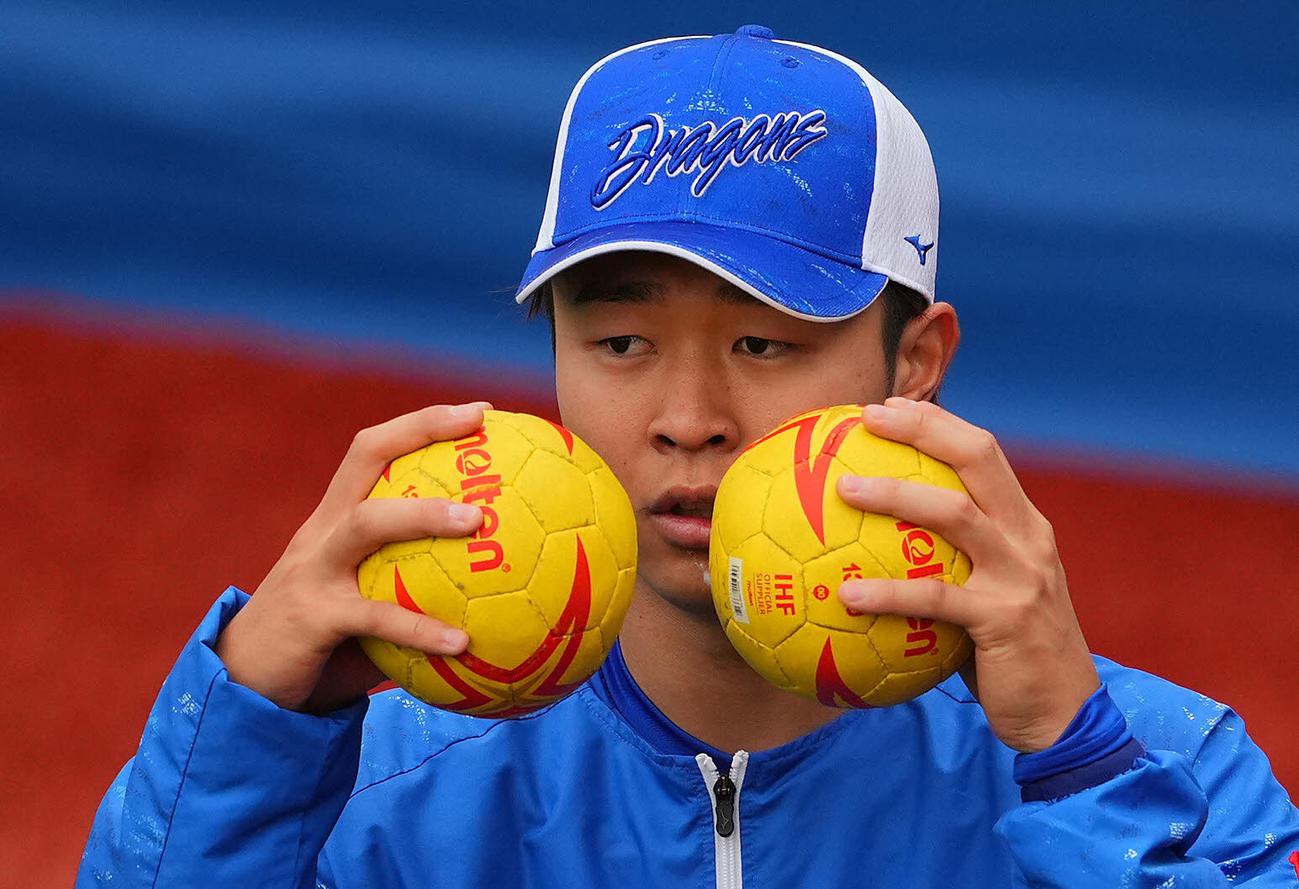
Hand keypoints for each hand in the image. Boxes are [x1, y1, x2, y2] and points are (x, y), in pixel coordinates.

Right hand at [216, 402, 492, 712]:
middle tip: (480, 426)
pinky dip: (420, 629)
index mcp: (336, 519)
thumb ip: (418, 589)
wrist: (245, 687)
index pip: (375, 450)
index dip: (424, 423)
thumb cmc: (325, 644)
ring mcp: (313, 570)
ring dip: (425, 514)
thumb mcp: (368, 602)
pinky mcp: (312, 616)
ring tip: (478, 521)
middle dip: (422, 431)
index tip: (482, 412)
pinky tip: (463, 645)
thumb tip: (504, 594)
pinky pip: (374, 618)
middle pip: (367, 458)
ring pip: (368, 523)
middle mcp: (323, 532)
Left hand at [835, 397, 1099, 751]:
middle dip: (923, 429)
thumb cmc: (1008, 656)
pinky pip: (935, 598)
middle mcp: (1027, 538)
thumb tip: (873, 546)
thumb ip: (950, 563)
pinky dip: (887, 594)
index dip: (936, 422)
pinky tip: (844, 596)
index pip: (983, 452)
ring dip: (896, 493)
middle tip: (868, 419)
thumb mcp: (989, 595)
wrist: (1063, 716)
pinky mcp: (1005, 619)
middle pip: (978, 458)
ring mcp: (1020, 576)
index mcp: (1023, 525)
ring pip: (956, 515)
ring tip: (843, 488)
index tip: (887, 406)